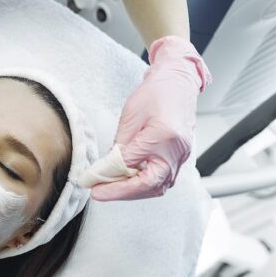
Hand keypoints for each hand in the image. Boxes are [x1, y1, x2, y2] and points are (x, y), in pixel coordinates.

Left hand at [91, 35, 212, 200]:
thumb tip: (105, 169)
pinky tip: (127, 182)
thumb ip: (119, 146)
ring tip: (110, 188)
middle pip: (150, 185)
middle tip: (99, 193)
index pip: (134, 167)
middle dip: (122, 192)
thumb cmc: (156, 93)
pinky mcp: (180, 158)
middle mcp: (177, 151)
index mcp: (164, 137)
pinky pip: (163, 179)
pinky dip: (144, 184)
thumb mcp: (130, 116)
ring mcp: (182, 156)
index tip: (93, 185)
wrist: (178, 83)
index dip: (111, 180)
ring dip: (133, 191)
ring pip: (158, 186)